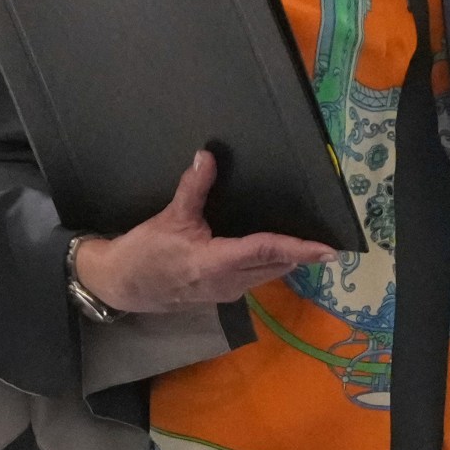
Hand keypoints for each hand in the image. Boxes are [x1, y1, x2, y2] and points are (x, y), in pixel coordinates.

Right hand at [72, 151, 336, 314]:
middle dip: (302, 253)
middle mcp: (229, 282)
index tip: (329, 251)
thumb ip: (193, 187)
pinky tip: (279, 251)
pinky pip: (257, 278)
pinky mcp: (221, 293)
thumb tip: (208, 155)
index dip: (300, 248)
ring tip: (312, 244)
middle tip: (329, 240)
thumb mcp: (169, 218)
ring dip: (289, 260)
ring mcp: (226, 291)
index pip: (268, 251)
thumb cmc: (145, 253)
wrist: (121, 285)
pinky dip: (272, 264)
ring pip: (268, 274)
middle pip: (276, 265)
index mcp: (217, 263)